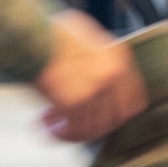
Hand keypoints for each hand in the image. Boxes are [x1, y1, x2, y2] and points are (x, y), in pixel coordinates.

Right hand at [33, 9, 147, 142]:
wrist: (33, 35)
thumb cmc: (52, 33)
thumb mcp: (87, 36)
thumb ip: (98, 57)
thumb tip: (93, 75)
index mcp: (119, 58)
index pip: (134, 101)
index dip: (117, 115)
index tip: (105, 121)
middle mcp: (113, 75)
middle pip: (115, 119)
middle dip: (94, 127)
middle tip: (77, 128)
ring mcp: (96, 89)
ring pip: (94, 128)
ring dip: (74, 131)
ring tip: (55, 126)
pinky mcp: (76, 102)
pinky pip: (75, 129)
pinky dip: (61, 133)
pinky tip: (48, 125)